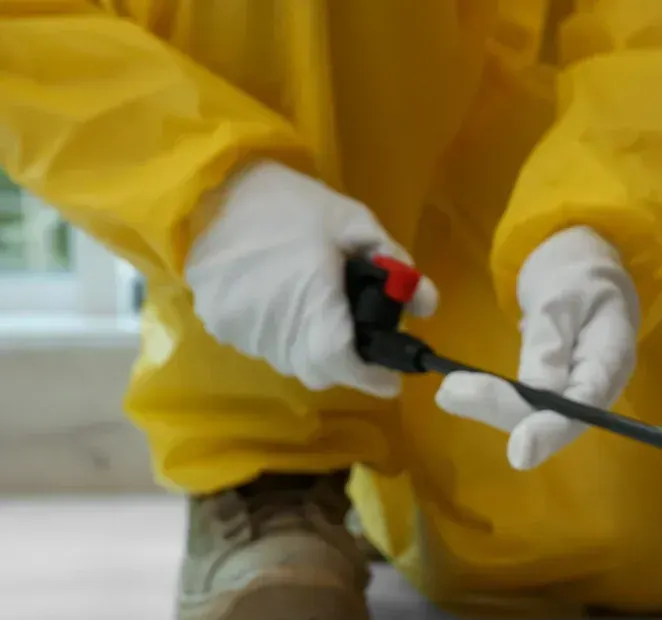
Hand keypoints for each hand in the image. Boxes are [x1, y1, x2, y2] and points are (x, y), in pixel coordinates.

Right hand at [183, 160, 437, 397]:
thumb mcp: (356, 223)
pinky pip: (259, 345)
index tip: (391, 378)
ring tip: (317, 312)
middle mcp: (272, 328)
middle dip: (343, 360)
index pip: (342, 365)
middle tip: (358, 337)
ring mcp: (239, 329)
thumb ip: (397, 268)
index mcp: (310, 305)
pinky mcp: (216, 321)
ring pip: (288, 360)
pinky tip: (284, 305)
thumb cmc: (294, 202)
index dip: (371, 377)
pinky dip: (279, 334)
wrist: (216, 181)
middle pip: (317, 369)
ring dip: (309, 347)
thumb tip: (426, 306)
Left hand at [435, 227, 639, 470]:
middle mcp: (599, 384)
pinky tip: (462, 391)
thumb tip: (536, 393)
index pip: (584, 405)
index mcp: (612, 357)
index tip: (518, 451)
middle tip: (450, 393)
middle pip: (555, 418)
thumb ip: (549, 342)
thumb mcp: (560, 294)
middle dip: (503, 410)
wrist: (582, 261)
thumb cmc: (578, 270)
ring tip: (448, 392)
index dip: (551, 431)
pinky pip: (527, 404)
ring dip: (491, 406)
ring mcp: (577, 389)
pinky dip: (494, 398)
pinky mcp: (556, 387)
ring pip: (536, 416)